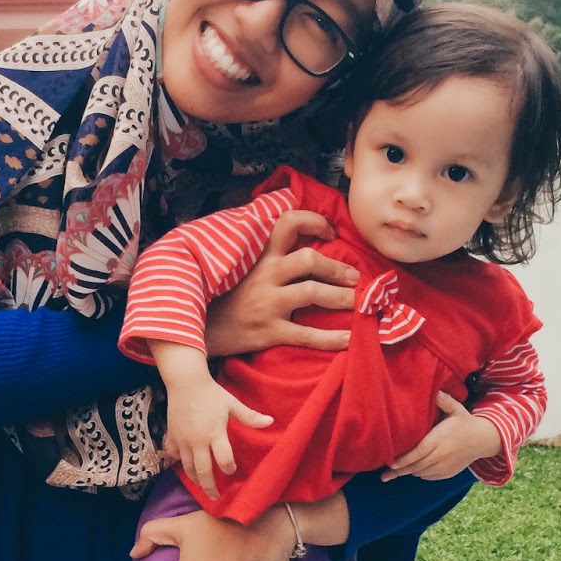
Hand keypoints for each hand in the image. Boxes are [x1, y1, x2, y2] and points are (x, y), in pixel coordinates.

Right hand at [164, 377, 271, 500]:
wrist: (186, 382)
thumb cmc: (212, 393)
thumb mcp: (232, 404)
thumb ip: (250, 416)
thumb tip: (271, 421)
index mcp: (215, 433)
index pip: (224, 459)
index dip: (229, 468)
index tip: (232, 470)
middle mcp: (198, 441)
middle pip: (203, 471)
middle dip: (209, 486)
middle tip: (214, 497)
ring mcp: (182, 440)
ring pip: (187, 467)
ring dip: (195, 479)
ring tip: (201, 485)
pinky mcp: (172, 436)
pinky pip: (172, 454)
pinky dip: (177, 461)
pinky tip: (183, 464)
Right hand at [205, 210, 359, 358]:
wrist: (201, 330)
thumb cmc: (226, 299)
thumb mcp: (241, 268)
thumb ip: (267, 256)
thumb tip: (302, 247)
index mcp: (260, 257)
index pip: (288, 223)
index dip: (314, 222)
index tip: (330, 231)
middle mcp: (265, 275)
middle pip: (308, 259)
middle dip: (337, 268)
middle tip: (355, 278)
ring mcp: (267, 303)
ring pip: (312, 292)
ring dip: (342, 298)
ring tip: (358, 303)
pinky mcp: (269, 331)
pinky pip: (307, 334)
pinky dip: (332, 338)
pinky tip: (349, 338)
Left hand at [381, 392, 501, 481]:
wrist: (483, 440)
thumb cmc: (465, 422)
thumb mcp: (456, 409)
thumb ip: (444, 400)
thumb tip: (435, 390)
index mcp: (439, 440)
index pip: (417, 453)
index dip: (403, 460)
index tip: (390, 464)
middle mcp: (440, 456)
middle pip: (415, 466)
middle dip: (399, 471)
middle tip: (384, 475)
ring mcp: (444, 467)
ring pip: (421, 473)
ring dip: (409, 471)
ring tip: (394, 472)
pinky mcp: (447, 473)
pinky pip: (429, 477)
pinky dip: (420, 474)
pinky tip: (413, 469)